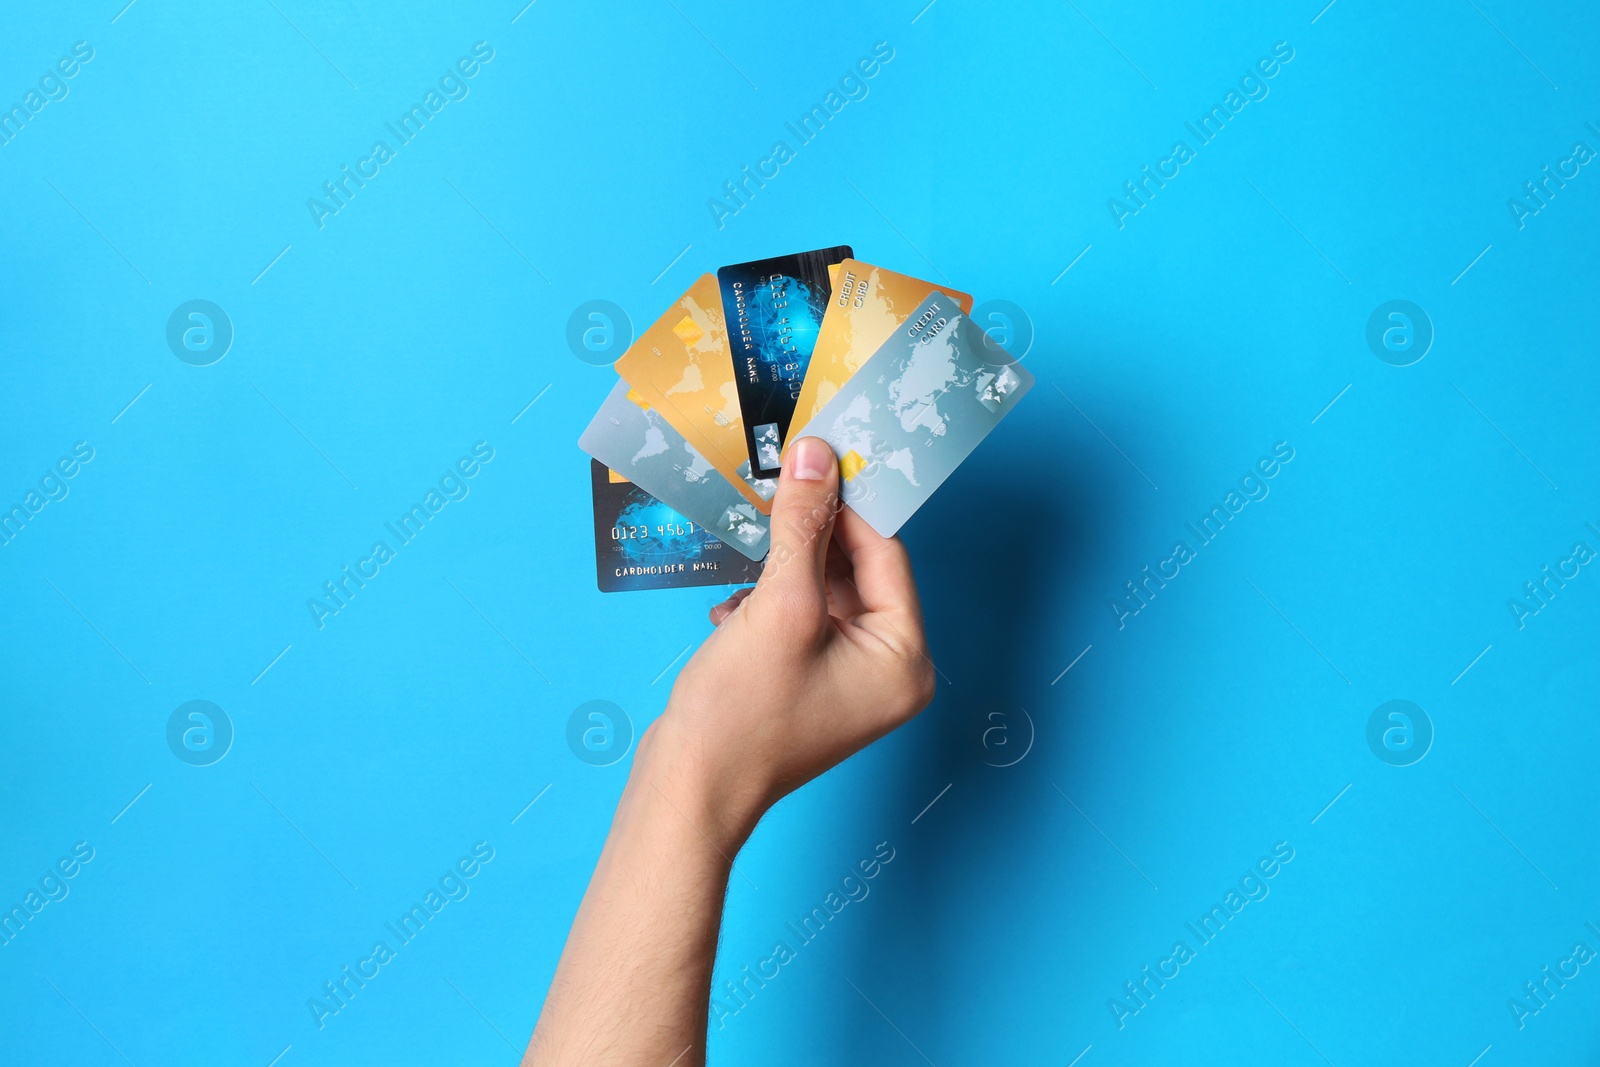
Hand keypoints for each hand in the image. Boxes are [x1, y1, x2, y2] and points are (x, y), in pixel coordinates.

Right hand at [640, 436, 934, 847]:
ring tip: (746, 558)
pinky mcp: (809, 686)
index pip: (886, 555)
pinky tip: (731, 611)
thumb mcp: (780, 603)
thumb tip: (817, 454)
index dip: (848, 504)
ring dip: (783, 569)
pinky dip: (768, 604)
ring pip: (823, 593)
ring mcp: (849, 683)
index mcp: (906, 660)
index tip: (814, 457)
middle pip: (858, 572)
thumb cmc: (741, 712)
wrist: (688, 793)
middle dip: (810, 537)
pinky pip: (801, 622)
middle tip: (774, 492)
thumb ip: (803, 525)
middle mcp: (889, 673)